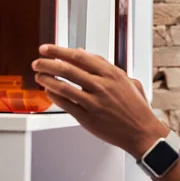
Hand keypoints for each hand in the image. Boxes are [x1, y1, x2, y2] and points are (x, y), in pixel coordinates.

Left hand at [32, 45, 168, 158]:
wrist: (142, 132)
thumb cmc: (135, 107)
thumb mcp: (126, 80)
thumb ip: (104, 65)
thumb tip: (83, 53)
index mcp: (111, 74)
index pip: (79, 57)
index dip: (59, 51)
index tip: (47, 49)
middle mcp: (102, 86)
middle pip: (67, 69)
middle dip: (47, 64)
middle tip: (37, 62)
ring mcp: (94, 103)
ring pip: (63, 87)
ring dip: (47, 79)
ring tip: (39, 76)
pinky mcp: (88, 119)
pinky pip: (66, 105)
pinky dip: (54, 96)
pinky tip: (49, 92)